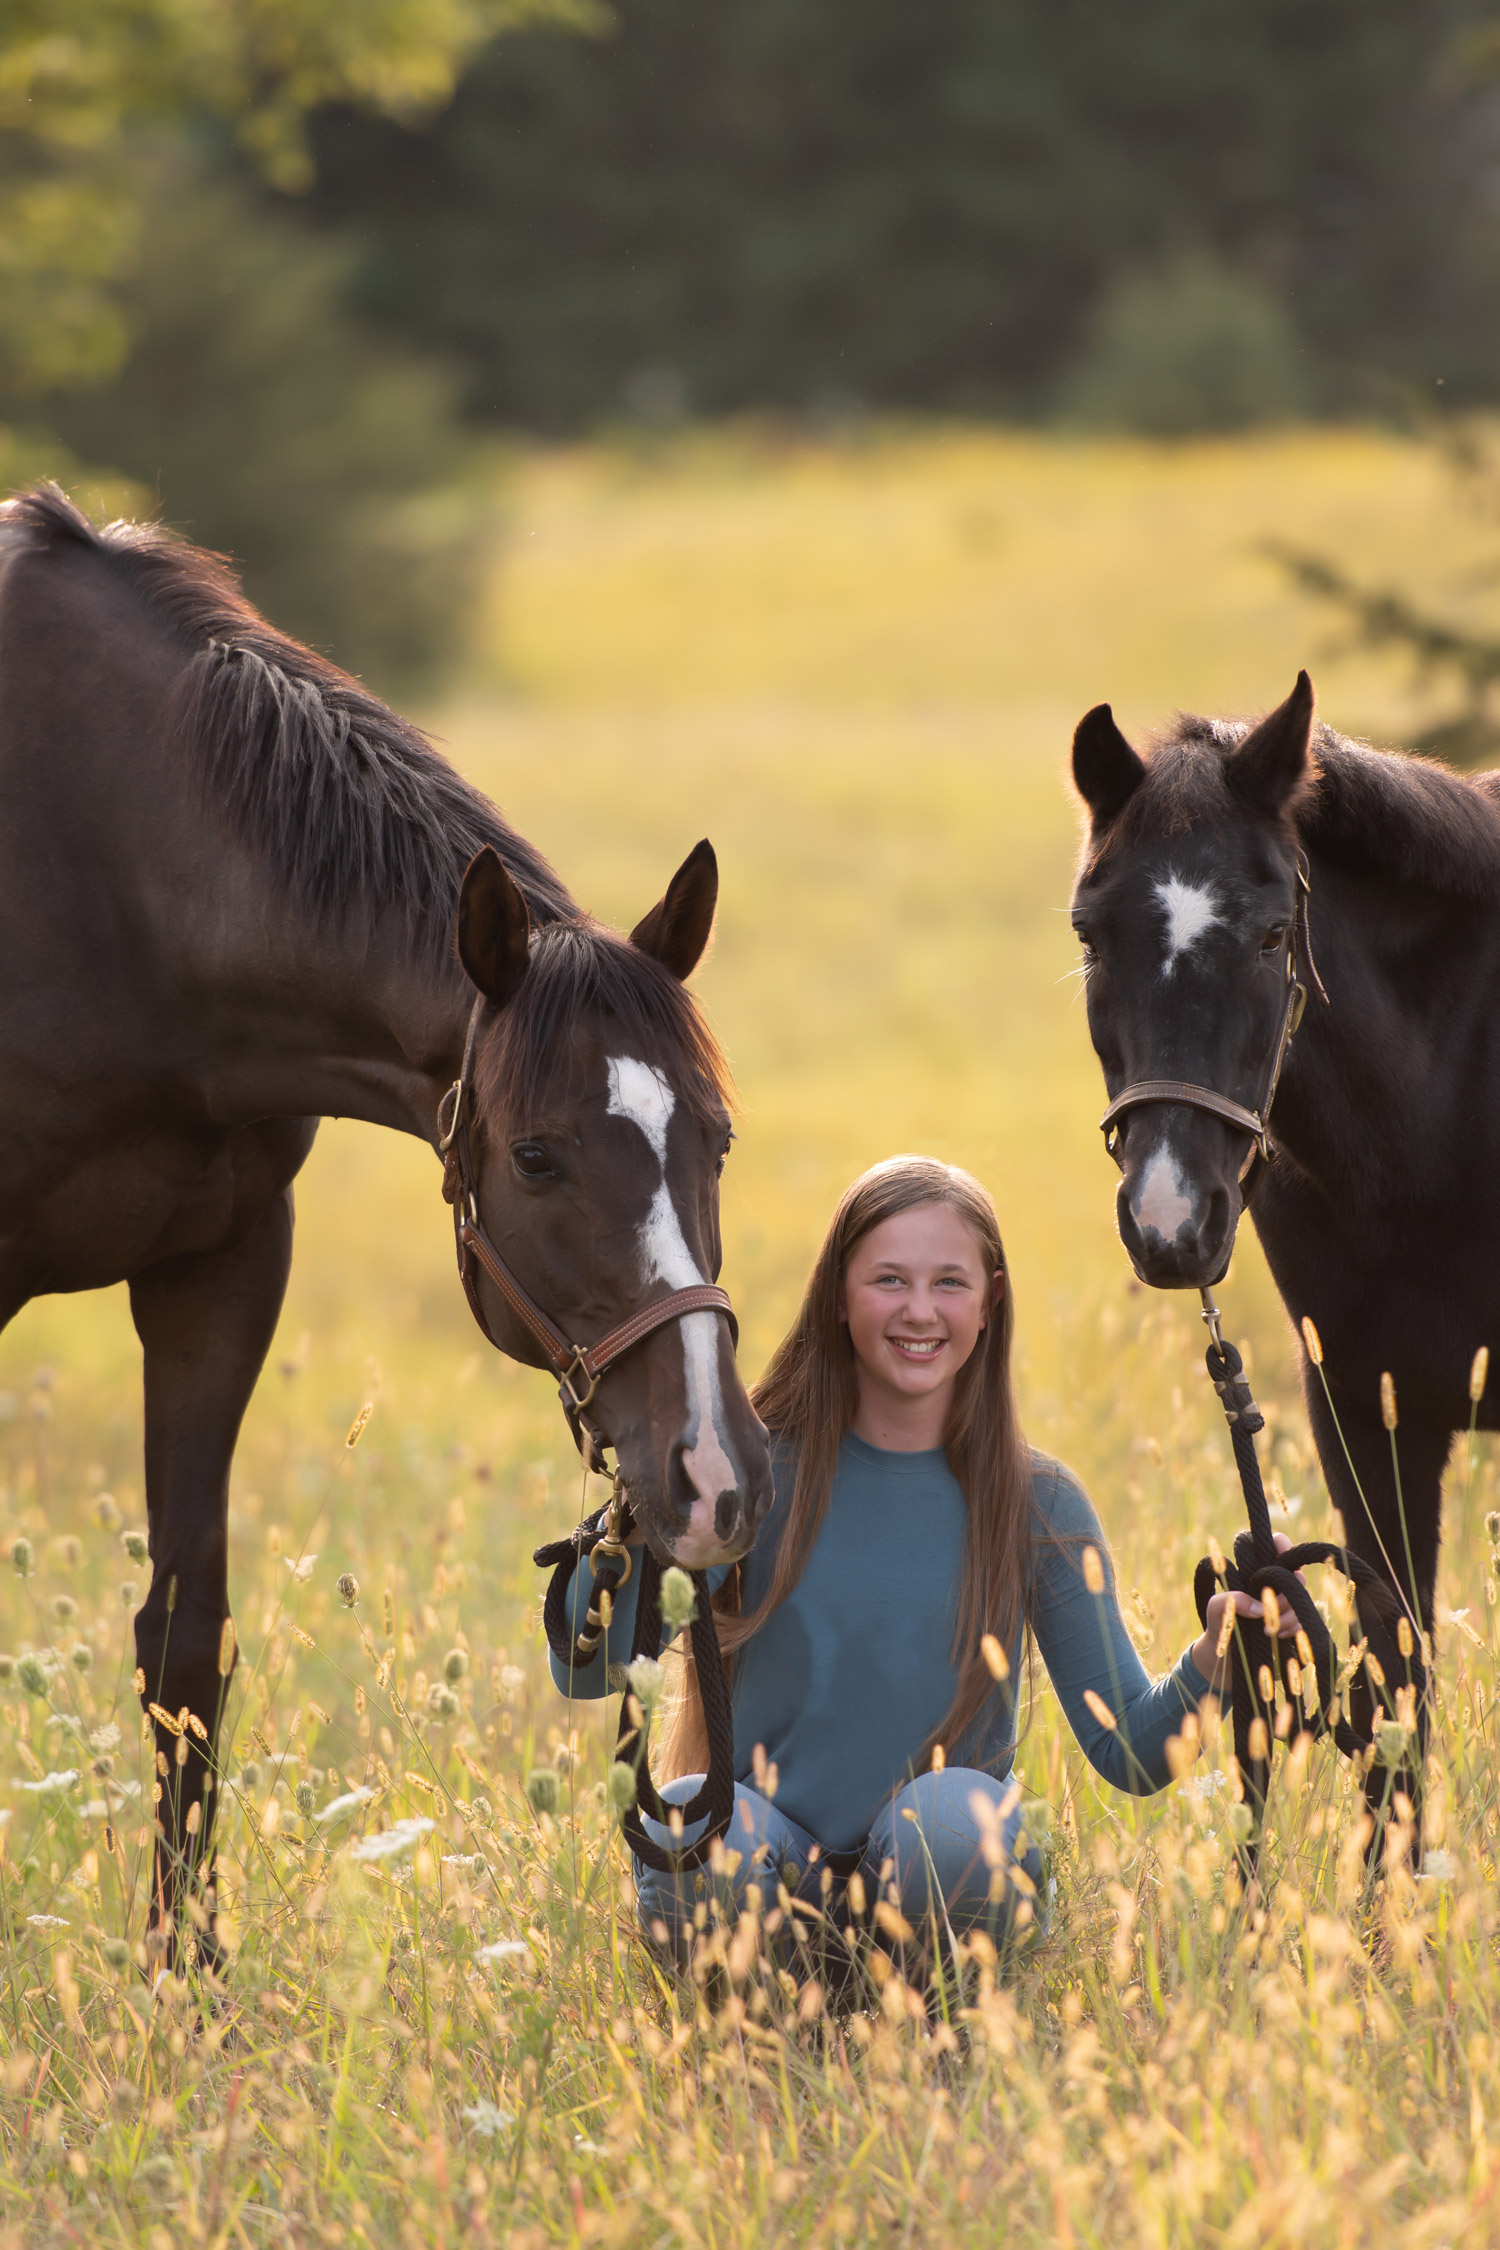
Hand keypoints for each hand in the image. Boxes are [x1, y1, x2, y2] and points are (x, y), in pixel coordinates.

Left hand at [1191, 1532, 1303, 1692]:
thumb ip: (1229, 1600)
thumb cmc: (1220, 1626)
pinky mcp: (1297, 1623)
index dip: (1282, 1546)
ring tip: (1268, 1629)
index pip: (1276, 1544)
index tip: (1281, 1561)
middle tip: (1267, 1611)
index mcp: (1256, 1570)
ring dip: (1287, 1616)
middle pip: (1296, 1576)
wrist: (1227, 1659)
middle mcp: (1275, 1583)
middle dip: (1285, 1595)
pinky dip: (1293, 1628)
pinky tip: (1278, 1636)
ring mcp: (1288, 1603)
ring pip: (1301, 1600)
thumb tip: (1258, 1607)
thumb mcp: (1215, 1609)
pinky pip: (1305, 1620)